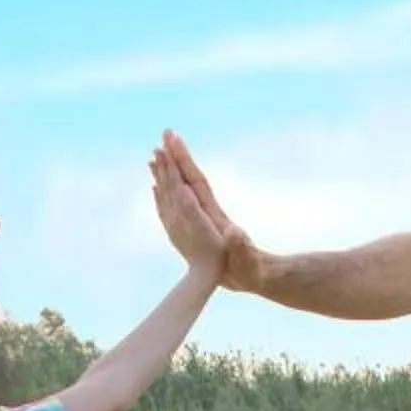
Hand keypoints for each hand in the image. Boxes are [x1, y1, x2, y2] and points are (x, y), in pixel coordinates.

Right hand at [154, 131, 254, 287]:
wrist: (257, 275)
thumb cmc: (251, 268)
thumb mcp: (246, 258)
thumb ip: (240, 245)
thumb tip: (235, 233)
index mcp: (214, 214)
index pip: (196, 181)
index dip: (185, 161)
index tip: (173, 140)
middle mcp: (208, 210)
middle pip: (188, 178)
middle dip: (177, 156)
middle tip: (164, 134)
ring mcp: (203, 217)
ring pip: (182, 189)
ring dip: (169, 171)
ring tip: (154, 155)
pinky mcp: (199, 227)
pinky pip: (178, 205)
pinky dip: (167, 193)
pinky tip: (158, 188)